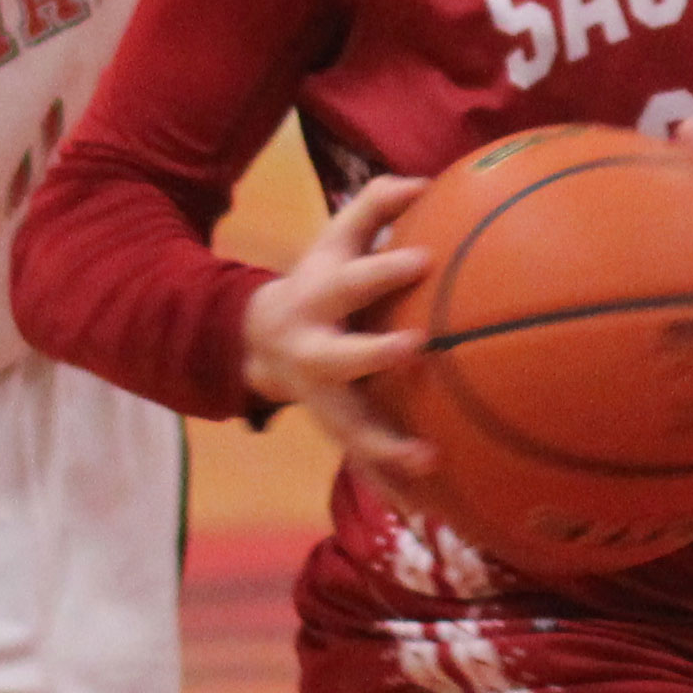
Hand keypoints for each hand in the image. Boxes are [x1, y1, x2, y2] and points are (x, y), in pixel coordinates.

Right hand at [242, 175, 438, 489]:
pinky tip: (434, 512)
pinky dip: (395, 491)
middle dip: (373, 356)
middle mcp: (315, 355)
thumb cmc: (319, 280)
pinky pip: (365, 467)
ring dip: (386, 448)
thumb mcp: (333, 238)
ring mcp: (322, 401)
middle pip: (340, 359)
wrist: (259, 343)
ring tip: (430, 461)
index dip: (382, 269)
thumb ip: (374, 204)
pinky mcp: (336, 433)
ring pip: (349, 430)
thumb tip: (427, 180)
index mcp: (318, 302)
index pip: (351, 281)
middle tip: (418, 347)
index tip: (422, 257)